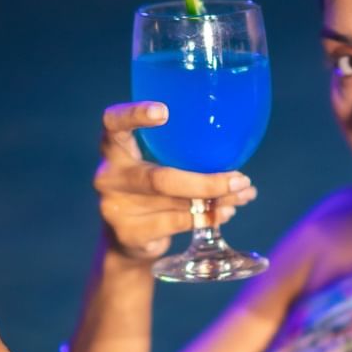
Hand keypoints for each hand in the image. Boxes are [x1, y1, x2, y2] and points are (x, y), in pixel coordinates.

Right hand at [95, 101, 257, 260]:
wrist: (125, 240)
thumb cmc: (150, 190)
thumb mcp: (156, 165)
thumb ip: (180, 155)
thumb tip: (236, 152)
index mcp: (114, 148)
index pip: (113, 123)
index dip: (134, 115)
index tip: (164, 111)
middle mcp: (109, 177)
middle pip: (160, 179)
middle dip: (206, 182)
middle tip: (240, 179)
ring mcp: (115, 209)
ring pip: (175, 204)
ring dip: (216, 200)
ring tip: (242, 194)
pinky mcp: (130, 235)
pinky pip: (177, 223)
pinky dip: (207, 218)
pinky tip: (225, 213)